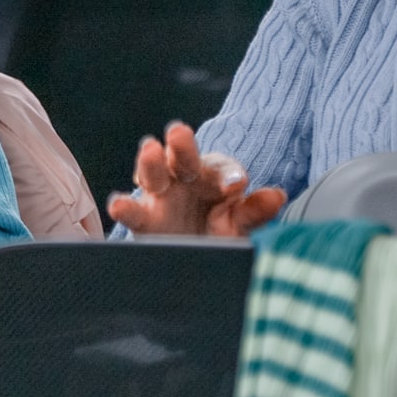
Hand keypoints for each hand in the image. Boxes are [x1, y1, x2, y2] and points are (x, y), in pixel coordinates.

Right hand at [108, 121, 286, 236]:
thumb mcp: (241, 225)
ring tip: (150, 151)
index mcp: (213, 176)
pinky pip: (132, 211)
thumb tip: (277, 195)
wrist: (196, 262)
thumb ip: (255, 211)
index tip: (236, 186)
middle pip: (182, 156)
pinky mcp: (143, 219)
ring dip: (150, 161)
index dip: (228, 174)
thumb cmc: (219, 234)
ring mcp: (160, 196)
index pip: (221, 167)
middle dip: (181, 145)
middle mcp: (184, 178)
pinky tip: (119, 204)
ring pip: (152, 172)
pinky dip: (124, 206)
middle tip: (180, 133)